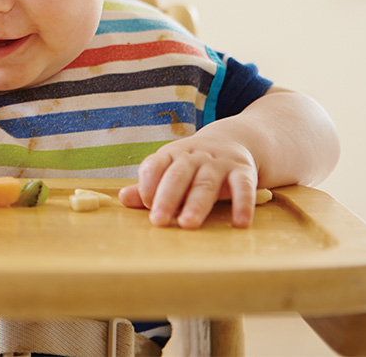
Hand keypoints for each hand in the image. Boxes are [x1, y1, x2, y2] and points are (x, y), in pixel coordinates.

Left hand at [118, 127, 258, 228]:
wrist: (233, 141)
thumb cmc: (192, 164)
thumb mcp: (169, 169)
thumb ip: (147, 186)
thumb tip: (122, 199)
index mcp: (171, 154)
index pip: (155, 165)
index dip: (148, 184)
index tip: (145, 204)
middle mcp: (194, 156)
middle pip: (178, 175)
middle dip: (167, 198)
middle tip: (158, 221)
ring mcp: (219, 162)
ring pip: (206, 183)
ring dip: (197, 204)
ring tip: (188, 224)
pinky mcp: (243, 171)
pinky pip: (243, 187)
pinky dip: (242, 204)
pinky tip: (239, 223)